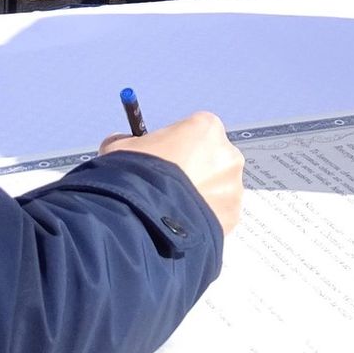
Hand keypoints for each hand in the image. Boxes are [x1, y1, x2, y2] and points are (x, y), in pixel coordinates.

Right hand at [100, 111, 244, 233]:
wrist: (144, 219)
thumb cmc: (135, 176)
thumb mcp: (120, 148)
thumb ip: (129, 142)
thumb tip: (124, 143)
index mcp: (206, 128)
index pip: (196, 131)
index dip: (179, 146)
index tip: (166, 160)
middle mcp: (227, 154)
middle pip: (213, 159)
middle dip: (196, 171)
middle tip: (171, 186)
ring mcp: (233, 187)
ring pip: (218, 189)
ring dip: (201, 196)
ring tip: (174, 209)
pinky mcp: (233, 216)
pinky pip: (219, 214)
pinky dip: (204, 219)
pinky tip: (183, 224)